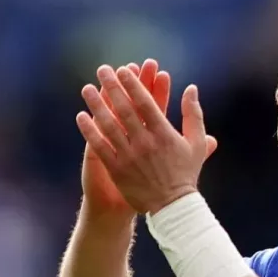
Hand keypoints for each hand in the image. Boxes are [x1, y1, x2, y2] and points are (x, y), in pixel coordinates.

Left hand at [79, 64, 216, 214]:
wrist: (173, 207)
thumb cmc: (186, 173)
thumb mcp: (196, 143)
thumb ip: (193, 114)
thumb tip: (191, 88)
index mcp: (164, 134)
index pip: (145, 103)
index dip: (133, 84)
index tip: (123, 69)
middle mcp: (145, 142)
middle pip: (124, 109)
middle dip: (112, 87)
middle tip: (102, 70)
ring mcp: (129, 156)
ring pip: (109, 125)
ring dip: (96, 105)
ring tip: (87, 88)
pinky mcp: (117, 170)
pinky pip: (101, 147)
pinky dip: (90, 131)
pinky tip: (81, 116)